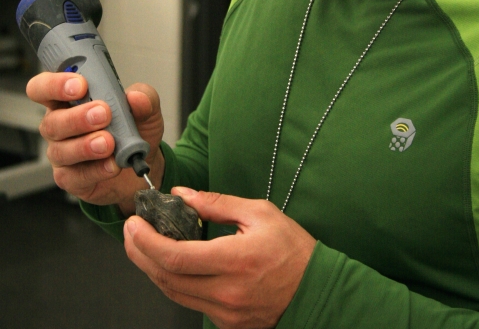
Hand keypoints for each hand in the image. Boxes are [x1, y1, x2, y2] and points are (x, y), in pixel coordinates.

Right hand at [26, 72, 164, 212]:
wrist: (144, 163)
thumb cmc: (133, 129)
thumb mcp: (145, 107)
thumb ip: (144, 97)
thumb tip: (136, 97)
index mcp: (68, 100)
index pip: (44, 88)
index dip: (55, 85)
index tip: (80, 85)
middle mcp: (60, 125)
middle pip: (51, 121)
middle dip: (77, 118)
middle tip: (103, 114)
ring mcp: (62, 153)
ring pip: (61, 151)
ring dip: (85, 146)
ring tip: (109, 143)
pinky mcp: (70, 178)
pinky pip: (75, 176)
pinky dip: (96, 170)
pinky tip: (112, 164)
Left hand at [124, 188, 315, 328]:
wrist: (315, 289)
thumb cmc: (292, 250)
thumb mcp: (260, 213)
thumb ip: (217, 203)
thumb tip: (183, 195)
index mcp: (235, 260)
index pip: (176, 257)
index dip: (146, 242)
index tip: (134, 224)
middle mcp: (226, 291)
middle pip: (166, 278)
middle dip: (139, 253)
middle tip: (130, 231)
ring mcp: (225, 311)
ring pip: (173, 293)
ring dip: (151, 268)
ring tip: (140, 244)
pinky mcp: (225, 321)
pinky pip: (188, 301)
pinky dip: (171, 281)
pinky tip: (166, 263)